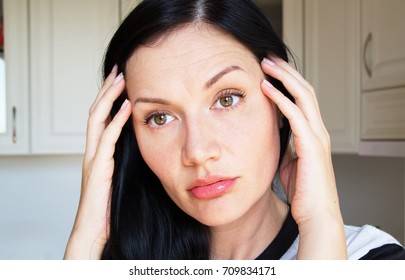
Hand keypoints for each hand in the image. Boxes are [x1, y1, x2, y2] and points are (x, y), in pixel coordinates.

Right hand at [64, 66, 130, 258]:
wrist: (96, 230)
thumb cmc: (109, 207)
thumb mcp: (120, 178)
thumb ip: (126, 160)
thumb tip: (144, 147)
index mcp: (99, 153)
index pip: (101, 118)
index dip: (109, 99)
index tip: (121, 82)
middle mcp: (92, 151)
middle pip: (96, 112)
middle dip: (107, 90)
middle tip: (118, 70)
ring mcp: (92, 158)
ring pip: (97, 119)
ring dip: (109, 97)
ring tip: (120, 79)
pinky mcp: (97, 168)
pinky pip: (106, 138)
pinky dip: (116, 120)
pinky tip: (126, 106)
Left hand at [261, 57, 346, 258]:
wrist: (315, 214)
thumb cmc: (303, 192)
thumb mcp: (290, 162)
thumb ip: (286, 146)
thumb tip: (273, 137)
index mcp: (313, 134)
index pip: (303, 99)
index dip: (288, 82)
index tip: (270, 71)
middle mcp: (318, 130)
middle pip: (305, 90)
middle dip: (286, 71)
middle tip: (268, 58)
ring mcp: (317, 136)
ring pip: (303, 96)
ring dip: (284, 77)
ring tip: (266, 64)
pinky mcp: (311, 145)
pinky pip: (295, 114)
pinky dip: (281, 98)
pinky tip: (266, 88)